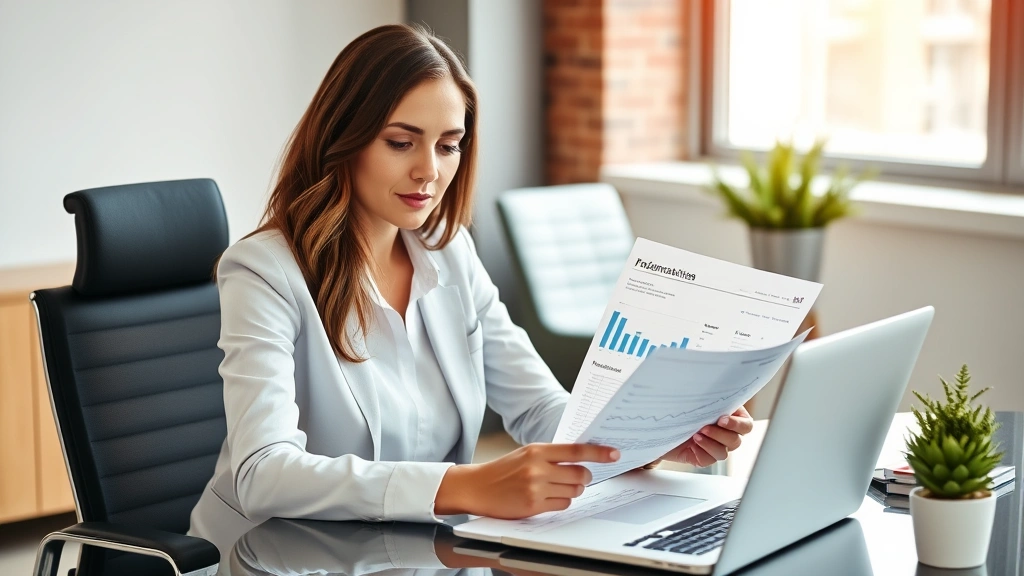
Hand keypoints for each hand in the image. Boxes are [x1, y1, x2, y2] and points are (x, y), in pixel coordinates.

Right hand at [434, 443, 619, 518]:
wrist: (477, 487)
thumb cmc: (504, 469)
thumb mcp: (527, 454)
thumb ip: (551, 455)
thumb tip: (582, 458)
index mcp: (537, 450)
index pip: (576, 450)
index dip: (599, 453)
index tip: (615, 454)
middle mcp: (538, 468)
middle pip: (580, 474)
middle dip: (584, 477)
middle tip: (578, 477)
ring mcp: (535, 488)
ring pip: (574, 490)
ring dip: (572, 489)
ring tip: (556, 487)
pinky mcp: (533, 505)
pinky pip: (563, 504)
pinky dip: (561, 501)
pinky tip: (547, 497)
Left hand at [662, 407, 753, 467]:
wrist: (662, 424)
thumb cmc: (682, 409)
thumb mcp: (697, 400)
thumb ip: (711, 399)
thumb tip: (715, 387)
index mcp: (730, 418)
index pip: (746, 425)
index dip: (737, 424)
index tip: (722, 419)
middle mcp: (725, 434)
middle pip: (736, 440)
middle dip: (721, 434)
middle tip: (705, 427)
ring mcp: (715, 447)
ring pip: (724, 452)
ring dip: (711, 443)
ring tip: (696, 435)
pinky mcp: (703, 458)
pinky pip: (709, 460)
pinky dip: (702, 451)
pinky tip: (693, 444)